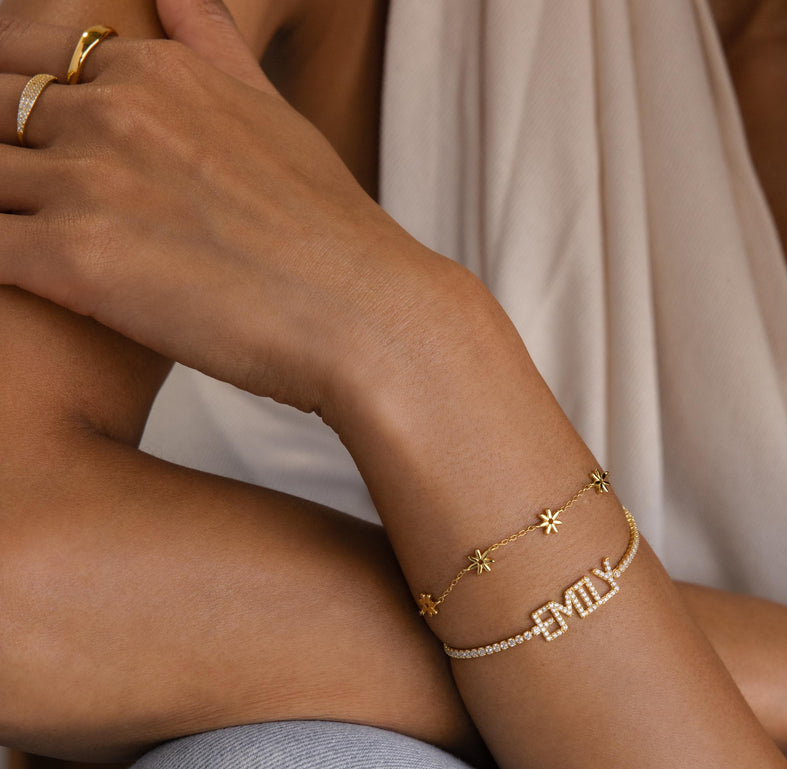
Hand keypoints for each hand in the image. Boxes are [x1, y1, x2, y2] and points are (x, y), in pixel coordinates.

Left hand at [0, 1, 438, 421]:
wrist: (365, 315)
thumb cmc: (331, 233)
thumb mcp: (275, 118)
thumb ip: (214, 50)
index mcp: (152, 70)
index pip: (21, 51)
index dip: (6, 95)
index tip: (20, 141)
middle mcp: (111, 111)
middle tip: (23, 198)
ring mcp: (87, 181)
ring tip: (30, 237)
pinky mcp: (73, 261)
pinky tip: (24, 280)